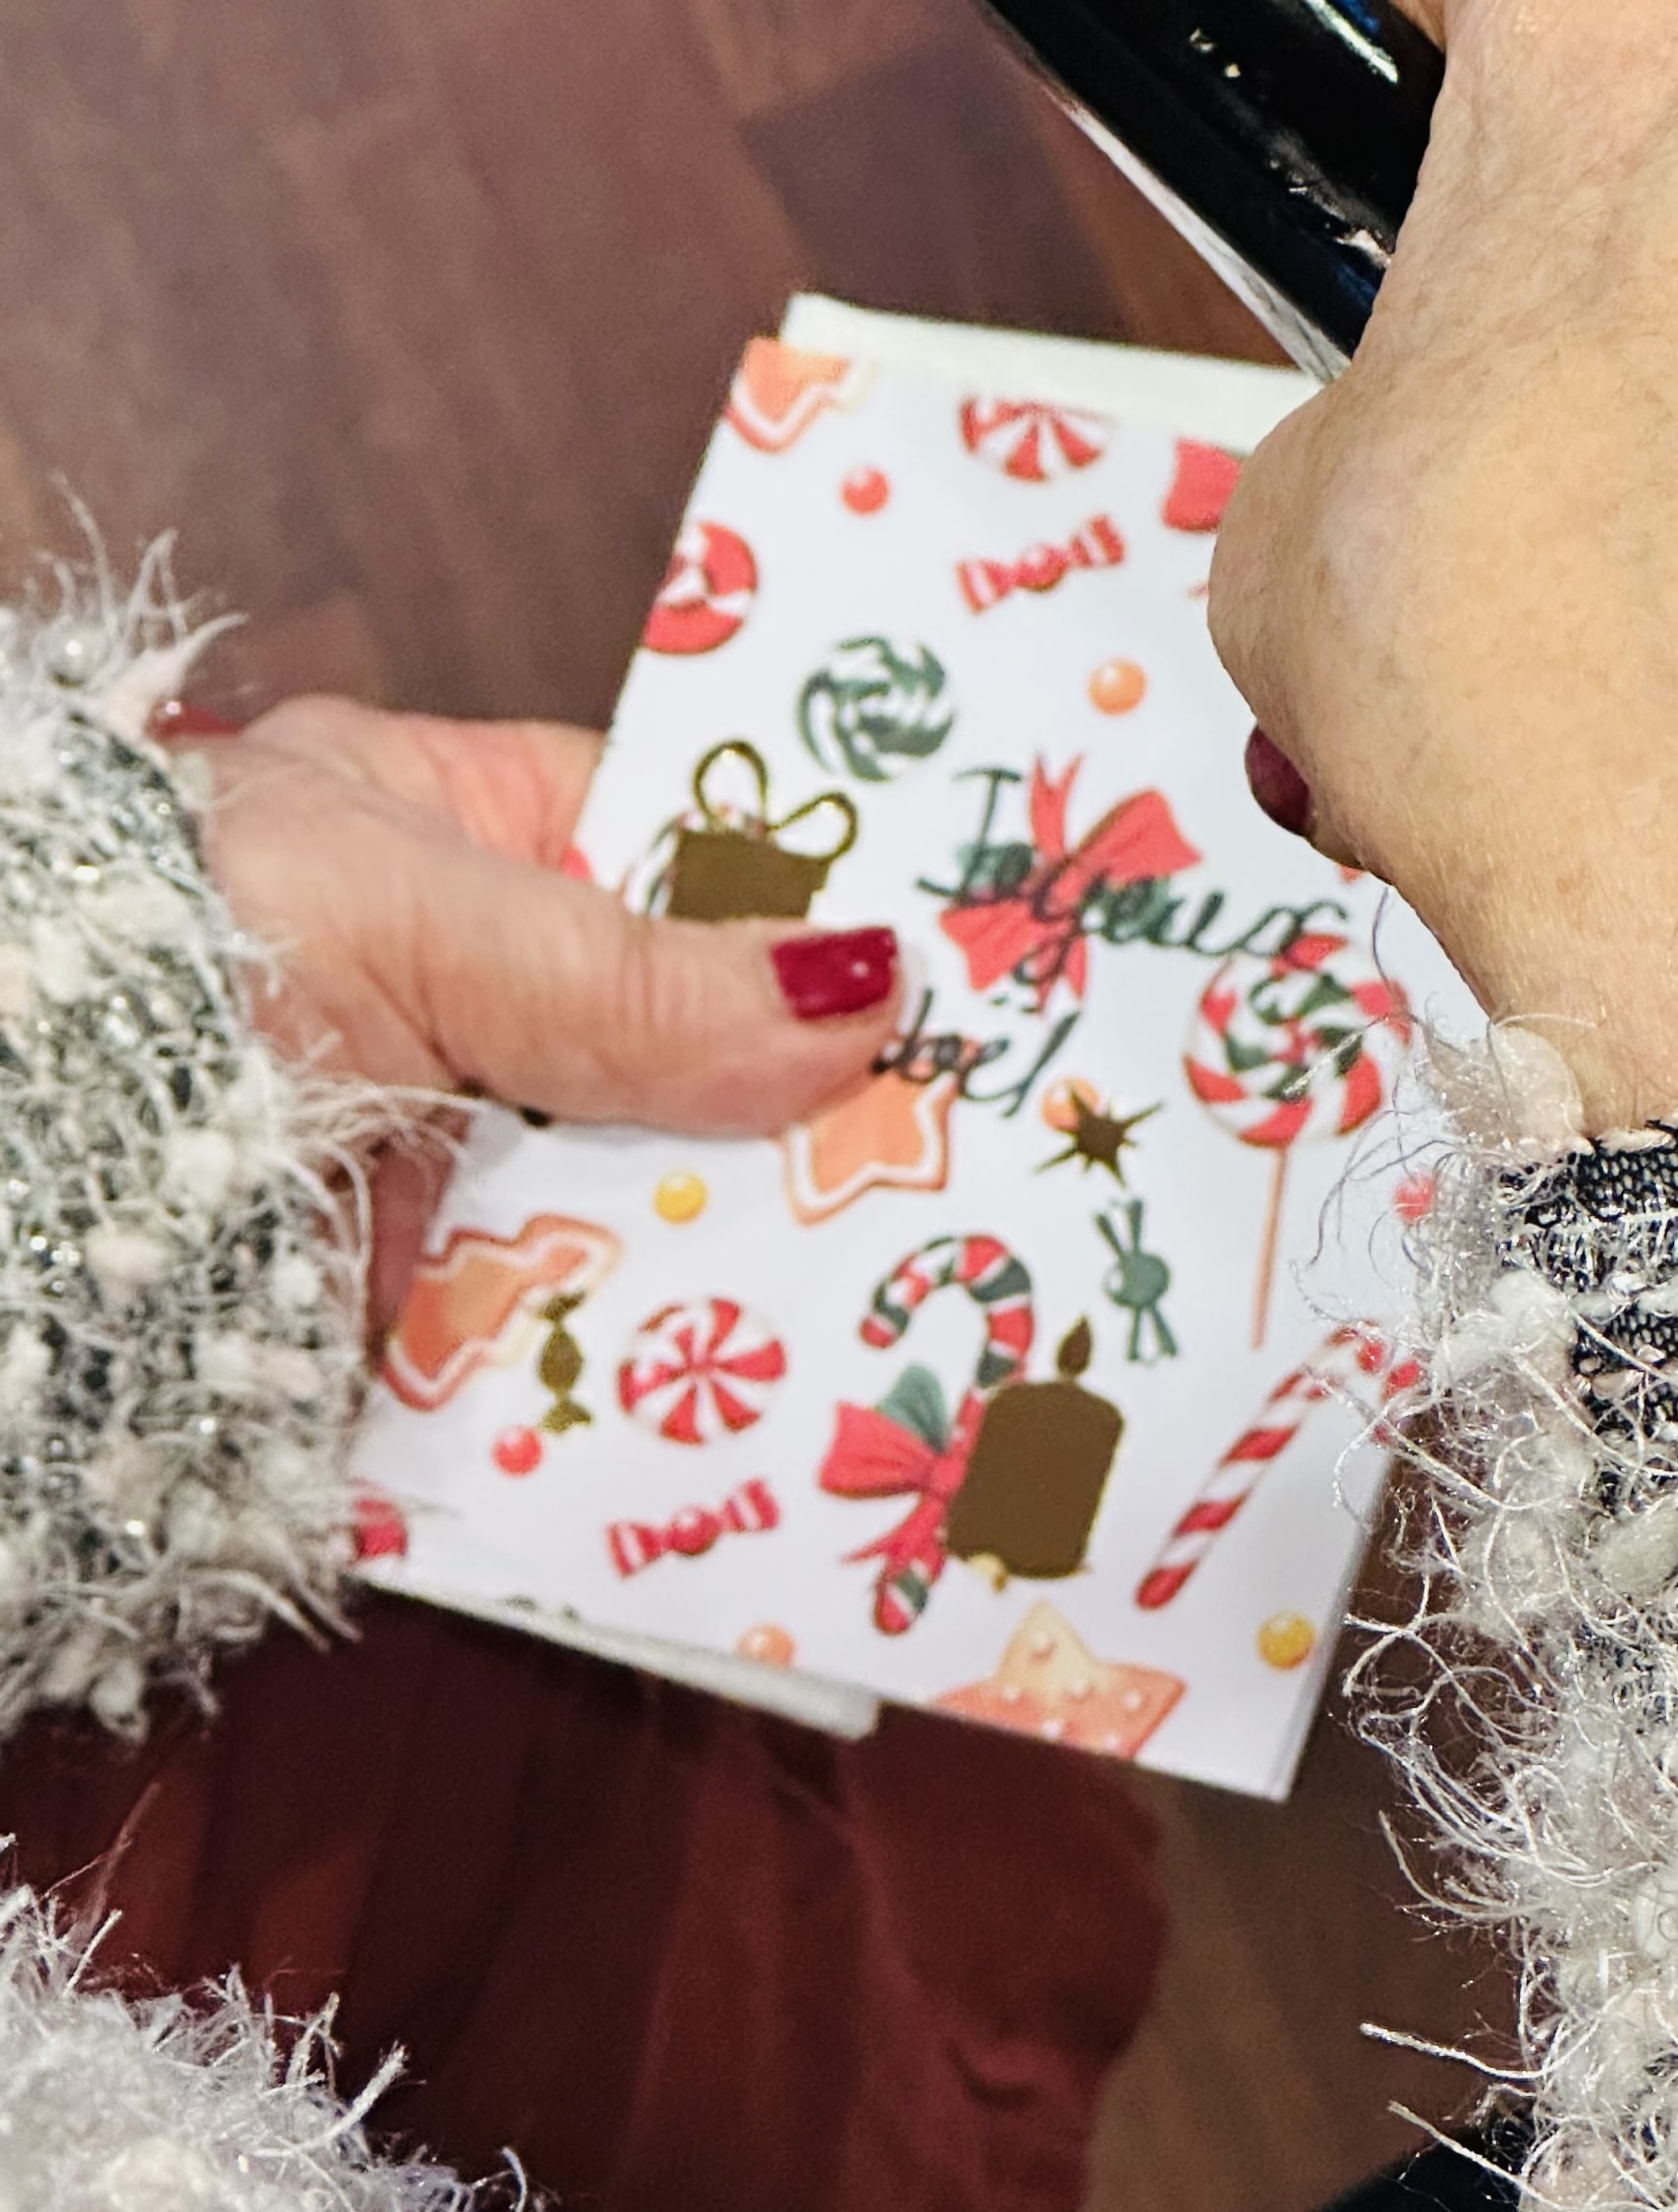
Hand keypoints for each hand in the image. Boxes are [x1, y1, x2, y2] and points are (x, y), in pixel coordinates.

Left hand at [199, 698, 898, 1318]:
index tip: (954, 958)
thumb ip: (629, 973)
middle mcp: (459, 994)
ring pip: (649, 1194)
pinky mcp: (417, 1305)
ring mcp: (444, 1154)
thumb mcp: (407, 921)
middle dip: (810, 1104)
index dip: (810, 900)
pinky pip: (575, 1326)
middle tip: (987, 1145)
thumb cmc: (155, 956)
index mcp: (444, 831)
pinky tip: (795, 1379)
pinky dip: (662, 1358)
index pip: (675, 847)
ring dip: (754, 1246)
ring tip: (934, 1278)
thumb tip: (862, 988)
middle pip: (687, 1045)